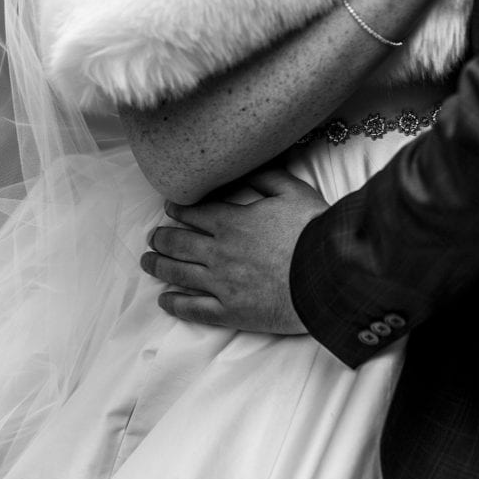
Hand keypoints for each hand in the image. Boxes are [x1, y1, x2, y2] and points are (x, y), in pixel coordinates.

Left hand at [140, 167, 327, 334]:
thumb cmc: (314, 231)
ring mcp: (222, 284)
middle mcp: (219, 252)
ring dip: (158, 265)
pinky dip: (175, 303)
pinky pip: (194, 309)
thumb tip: (244, 167)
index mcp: (231, 222)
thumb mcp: (293, 191)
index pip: (193, 213)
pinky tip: (164, 300)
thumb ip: (265, 176)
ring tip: (147, 262)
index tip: (168, 209)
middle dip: (161, 238)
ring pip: (178, 273)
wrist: (330, 276)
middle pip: (178, 243)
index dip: (177, 209)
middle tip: (153, 237)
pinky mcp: (231, 311)